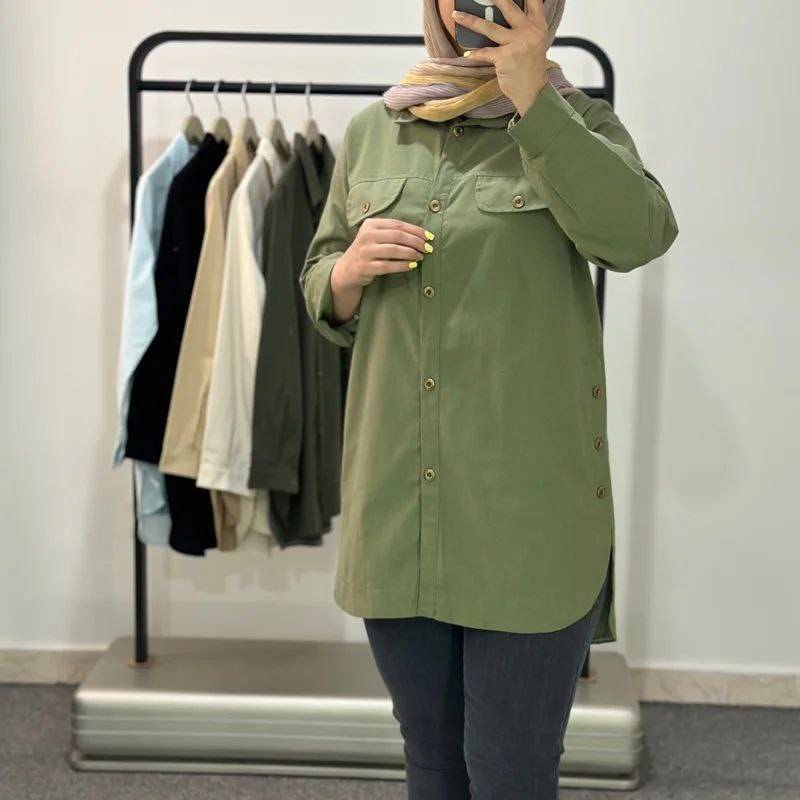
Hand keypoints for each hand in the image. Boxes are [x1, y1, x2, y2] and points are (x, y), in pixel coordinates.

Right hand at [335, 218, 431, 287]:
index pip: (398, 224)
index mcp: (370, 224)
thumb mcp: (375, 237)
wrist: (347, 270)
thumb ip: (392, 232)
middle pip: (397, 236)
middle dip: (416, 242)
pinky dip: (402, 265)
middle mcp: (366, 235)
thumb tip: (422, 235)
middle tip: (428, 248)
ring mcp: (364, 251)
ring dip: (411, 253)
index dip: (416, 230)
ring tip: (421, 257)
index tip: (430, 237)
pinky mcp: (365, 267)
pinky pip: (388, 266)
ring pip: (394, 250)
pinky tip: (412, 266)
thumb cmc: (368, 251)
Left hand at [452, 0, 549, 115]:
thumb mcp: (534, 42)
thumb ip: (524, 28)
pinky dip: (475, 54)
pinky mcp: (505, 58)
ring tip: (456, 15)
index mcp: (538, 25)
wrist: (533, 91)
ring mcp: (516, 44)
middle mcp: (529, 32)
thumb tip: (504, 16)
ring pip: (490, 28)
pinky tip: (467, 54)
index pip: (534, 1)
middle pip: (509, 8)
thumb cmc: (531, 68)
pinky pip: (485, 52)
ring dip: (471, 21)